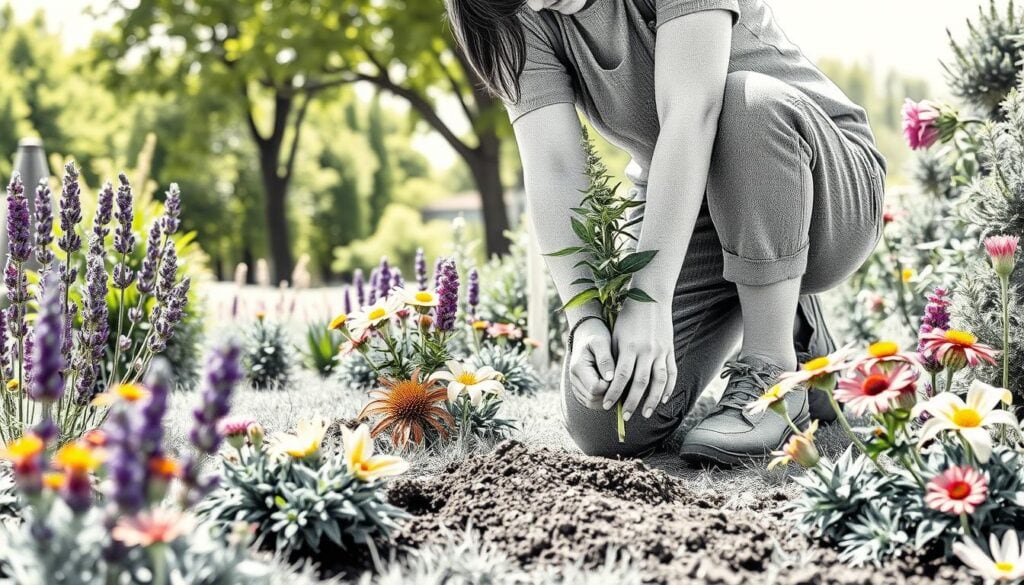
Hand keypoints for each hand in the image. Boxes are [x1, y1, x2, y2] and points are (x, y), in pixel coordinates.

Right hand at [568, 319, 614, 408]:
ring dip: (606, 399)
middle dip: (609, 394)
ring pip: (591, 403)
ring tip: (616, 385)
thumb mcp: (601, 342)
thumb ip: (605, 359)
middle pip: (593, 399)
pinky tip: (610, 389)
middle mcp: (573, 378)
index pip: (595, 389)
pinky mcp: (579, 389)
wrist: (586, 334)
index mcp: (578, 367)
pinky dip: (601, 400)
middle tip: (620, 382)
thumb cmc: (596, 336)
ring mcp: (575, 385)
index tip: (618, 376)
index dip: (609, 387)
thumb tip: (610, 378)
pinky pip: (590, 402)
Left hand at [606, 302, 676, 419]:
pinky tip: (664, 399)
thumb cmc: (628, 319)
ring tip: (646, 413)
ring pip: (659, 381)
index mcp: (630, 347)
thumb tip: (610, 383)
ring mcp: (661, 351)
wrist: (650, 299)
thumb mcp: (616, 336)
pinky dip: (669, 388)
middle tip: (626, 417)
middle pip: (640, 383)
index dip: (614, 393)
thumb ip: (614, 358)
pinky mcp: (670, 350)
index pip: (622, 376)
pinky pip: (671, 373)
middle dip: (632, 402)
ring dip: (653, 400)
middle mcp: (647, 350)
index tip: (607, 406)